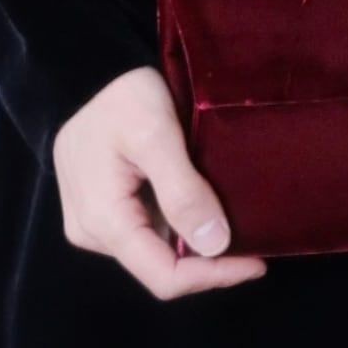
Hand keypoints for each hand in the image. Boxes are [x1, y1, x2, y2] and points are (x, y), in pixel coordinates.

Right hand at [52, 66, 266, 299]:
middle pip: (160, 269)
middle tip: (252, 241)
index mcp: (101, 219)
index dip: (214, 276)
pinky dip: (180, 229)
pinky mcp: (101, 213)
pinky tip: (203, 210)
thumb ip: (182, 190)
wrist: (94, 70)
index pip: (164, 275)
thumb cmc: (123, 95)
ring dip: (195, 245)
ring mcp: (93, 225)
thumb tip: (214, 244)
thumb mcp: (156, 133)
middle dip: (208, 262)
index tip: (257, 260)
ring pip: (155, 254)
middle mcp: (90, 232)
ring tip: (232, 224)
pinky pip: (147, 235)